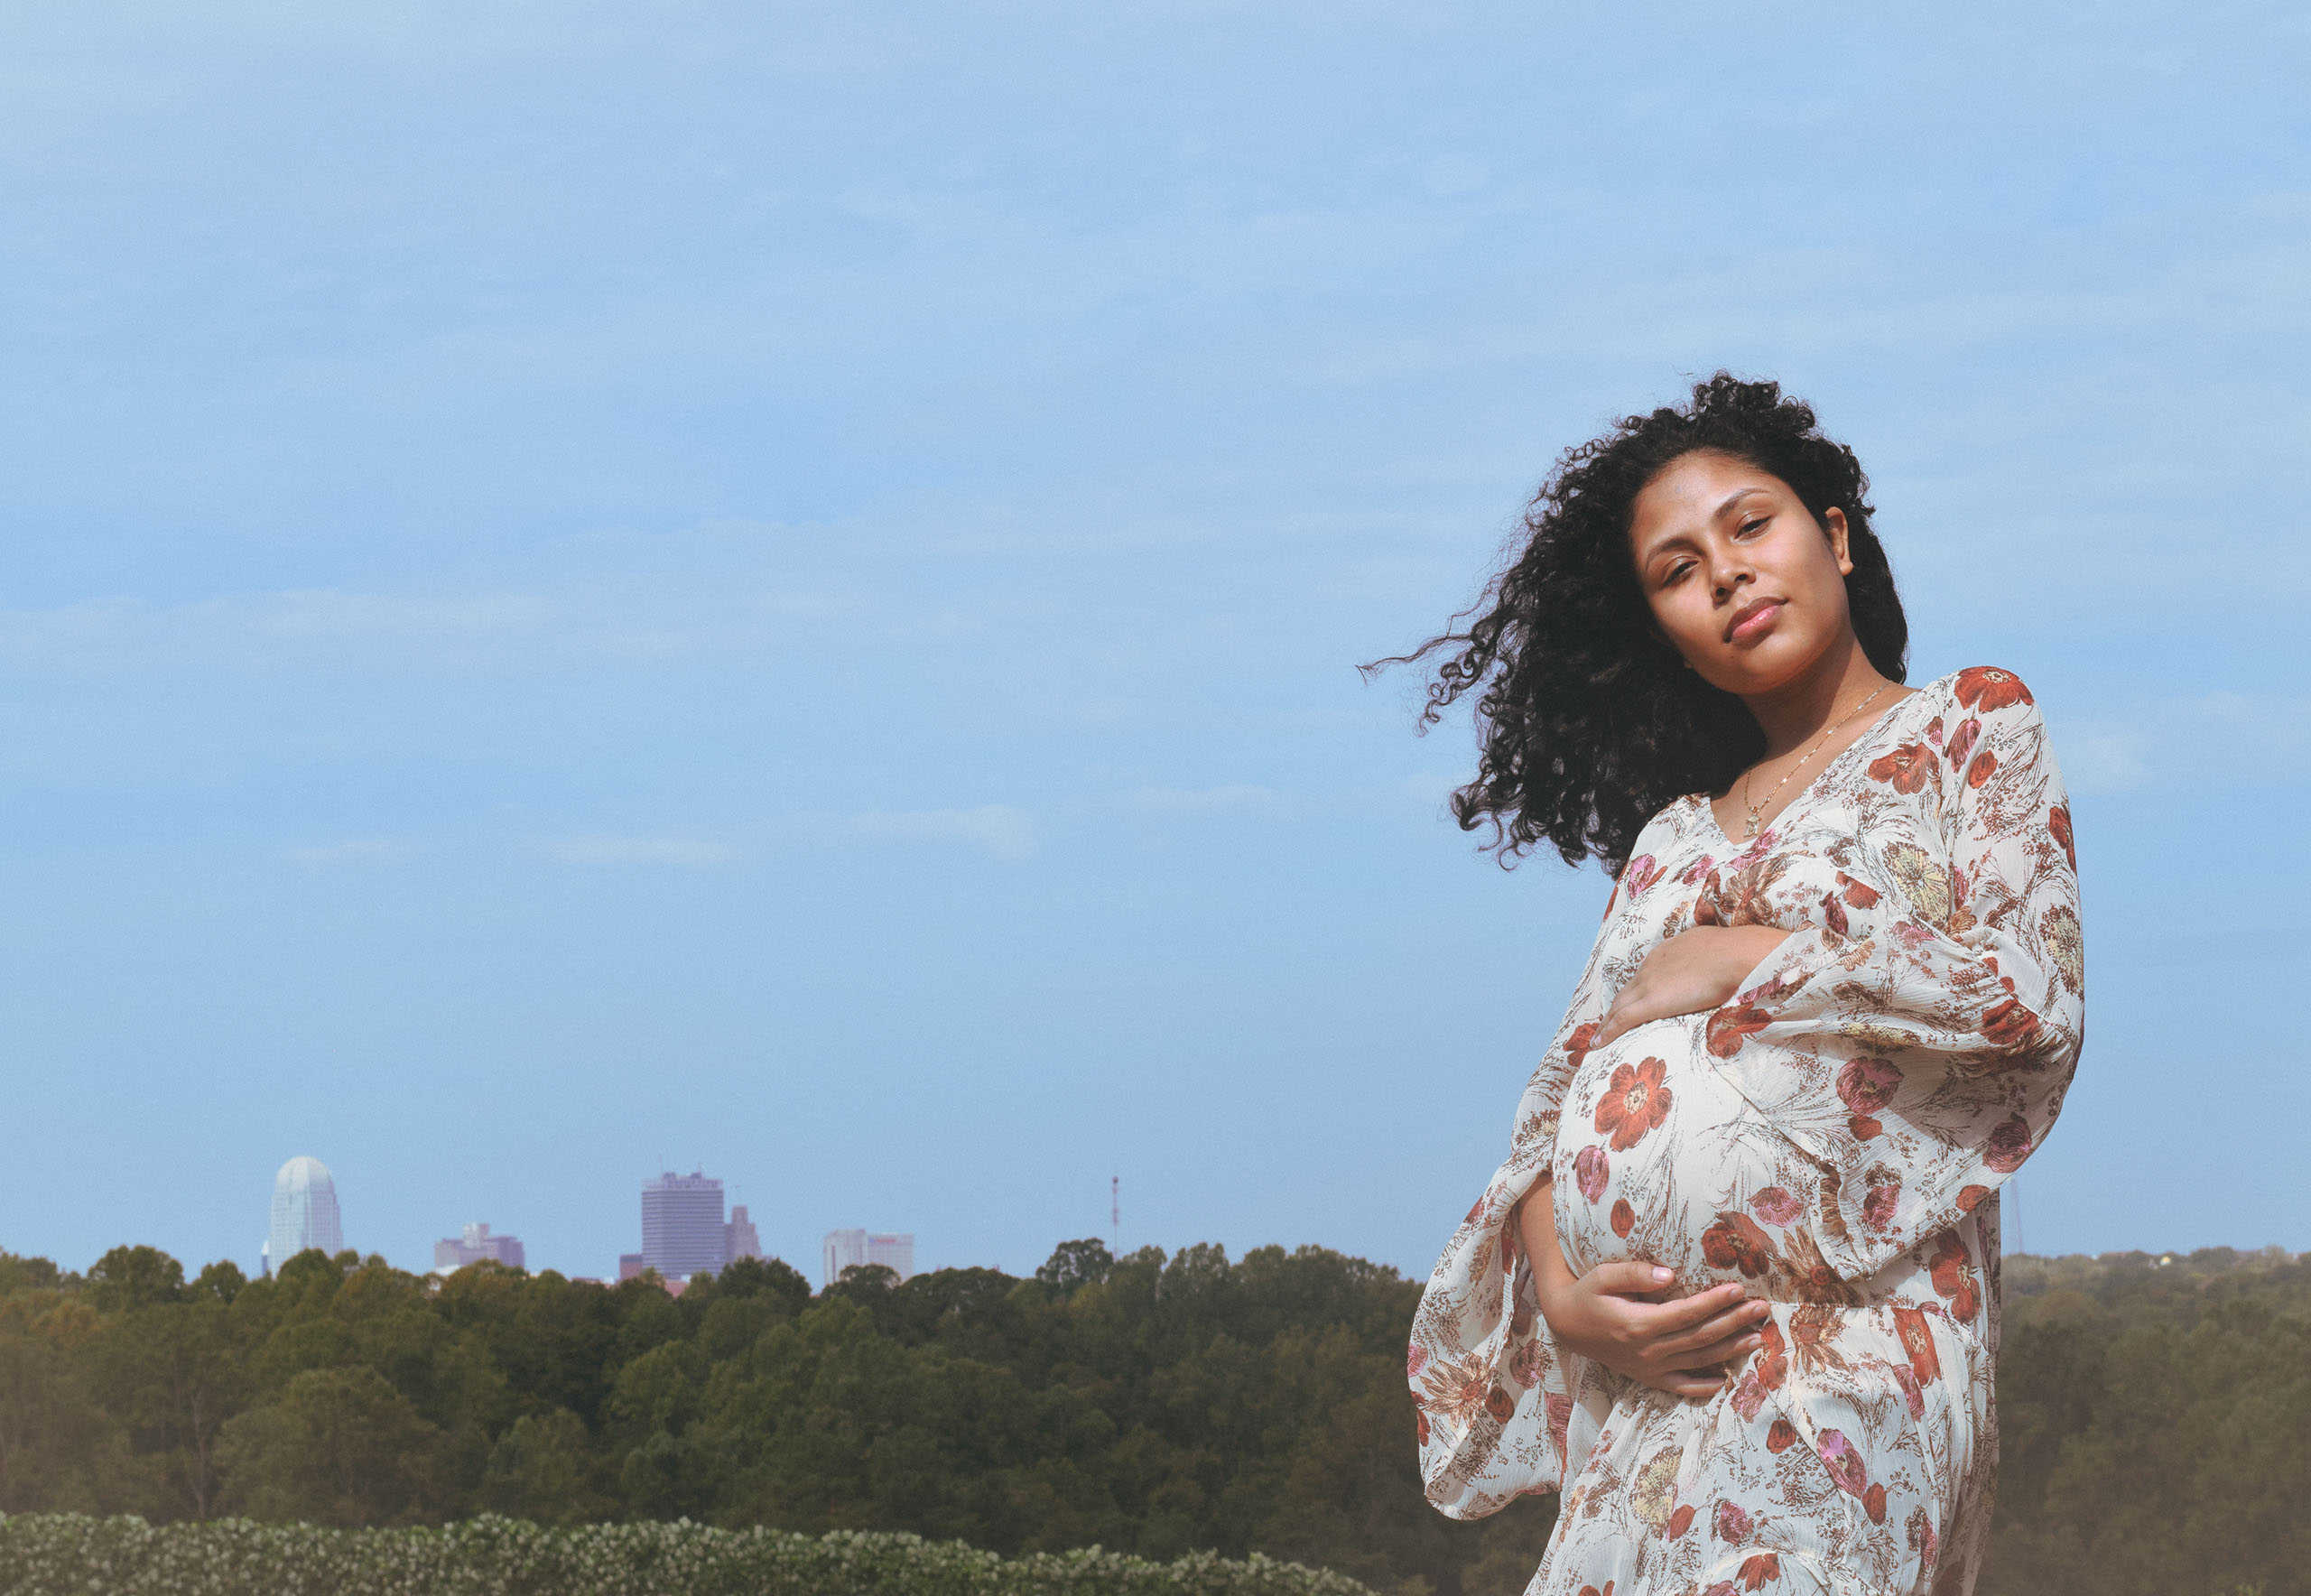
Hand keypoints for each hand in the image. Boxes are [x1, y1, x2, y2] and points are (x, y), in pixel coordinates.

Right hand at [1517, 1177, 1768, 1400]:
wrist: (1566, 1325)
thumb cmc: (1587, 1294)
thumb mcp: (1602, 1276)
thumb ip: (1635, 1274)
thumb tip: (1670, 1275)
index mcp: (1639, 1324)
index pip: (1687, 1313)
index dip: (1715, 1303)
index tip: (1739, 1289)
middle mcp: (1648, 1351)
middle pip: (1700, 1338)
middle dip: (1733, 1322)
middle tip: (1761, 1309)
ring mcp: (1649, 1368)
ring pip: (1698, 1361)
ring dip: (1730, 1350)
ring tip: (1757, 1337)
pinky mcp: (1648, 1377)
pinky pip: (1682, 1386)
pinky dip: (1705, 1386)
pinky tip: (1727, 1379)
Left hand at [1596, 925, 1789, 1045]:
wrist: (1736, 955)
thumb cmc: (1735, 952)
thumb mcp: (1714, 947)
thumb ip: (1707, 957)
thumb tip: (1718, 964)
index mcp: (1666, 953)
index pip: (1643, 977)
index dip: (1635, 992)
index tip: (1631, 1003)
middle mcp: (1651, 967)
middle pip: (1626, 992)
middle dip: (1615, 1008)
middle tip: (1606, 1024)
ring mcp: (1649, 984)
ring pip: (1619, 1006)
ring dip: (1607, 1023)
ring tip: (1599, 1037)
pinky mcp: (1651, 1002)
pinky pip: (1622, 1020)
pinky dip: (1607, 1032)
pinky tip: (1598, 1044)